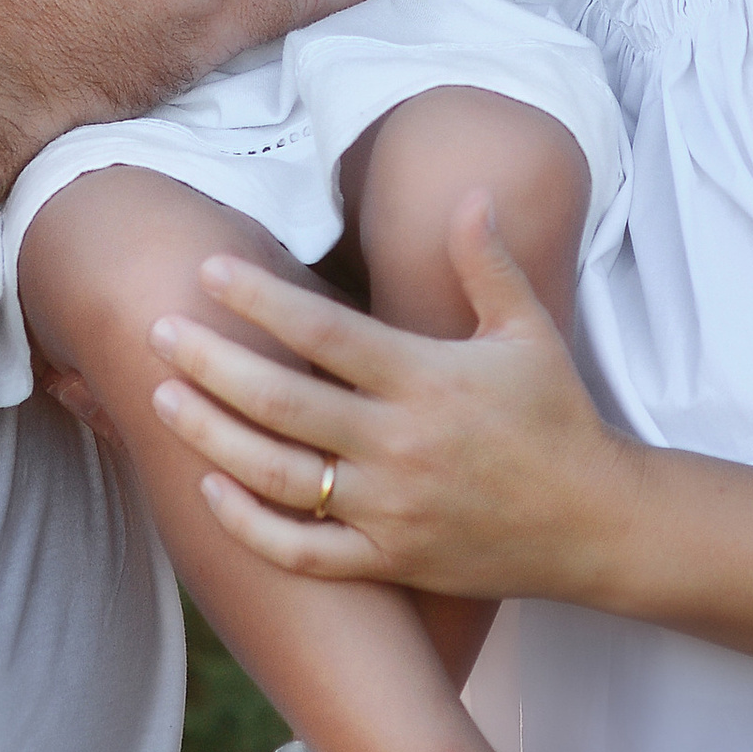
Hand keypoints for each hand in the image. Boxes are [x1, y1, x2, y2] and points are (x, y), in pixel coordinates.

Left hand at [146, 191, 637, 602]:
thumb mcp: (528, 331)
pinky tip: (209, 486)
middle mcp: (401, 445)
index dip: (262, 299)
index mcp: (429, 380)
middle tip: (157, 328)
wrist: (595, 525)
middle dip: (210, 363)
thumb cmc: (556, 417)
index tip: (208, 269)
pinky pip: (301, 551)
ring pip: (276, 476)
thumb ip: (488, 262)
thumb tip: (469, 191)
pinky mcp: (388, 560)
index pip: (327, 332)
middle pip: (282, 402)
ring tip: (160, 397)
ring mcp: (390, 509)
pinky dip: (248, 525)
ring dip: (210, 435)